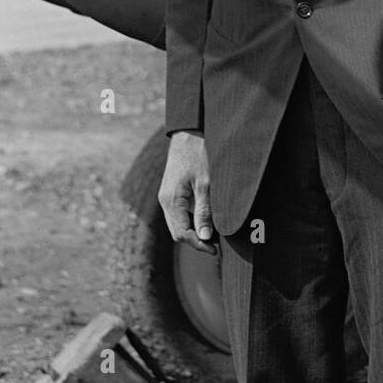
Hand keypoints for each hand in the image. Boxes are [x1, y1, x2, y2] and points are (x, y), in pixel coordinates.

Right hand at [158, 131, 216, 253]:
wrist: (188, 132)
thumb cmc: (198, 155)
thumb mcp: (206, 184)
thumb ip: (204, 212)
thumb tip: (205, 237)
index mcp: (171, 201)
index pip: (181, 234)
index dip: (198, 244)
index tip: (215, 249)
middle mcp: (165, 201)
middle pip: (177, 231)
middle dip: (195, 240)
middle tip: (216, 245)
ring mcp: (167, 196)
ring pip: (178, 223)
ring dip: (193, 231)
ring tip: (214, 233)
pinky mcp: (172, 192)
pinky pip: (179, 213)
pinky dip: (191, 220)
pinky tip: (207, 219)